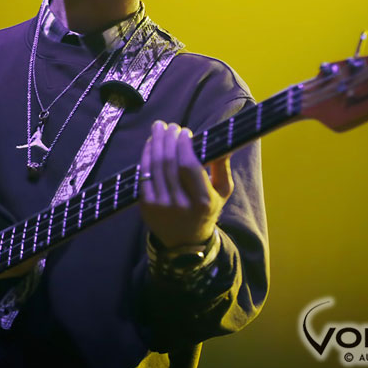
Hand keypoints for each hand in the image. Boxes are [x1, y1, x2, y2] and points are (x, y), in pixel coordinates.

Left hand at [139, 121, 233, 247]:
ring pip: (154, 166)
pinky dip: (145, 156)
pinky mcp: (146, 206)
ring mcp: (161, 205)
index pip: (188, 165)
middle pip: (169, 162)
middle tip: (170, 125)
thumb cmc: (206, 209)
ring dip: (155, 142)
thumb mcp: (222, 192)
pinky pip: (144, 175)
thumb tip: (223, 141)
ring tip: (158, 128)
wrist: (185, 241)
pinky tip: (150, 144)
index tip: (185, 132)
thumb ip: (222, 166)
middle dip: (168, 139)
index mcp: (203, 201)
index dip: (184, 145)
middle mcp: (180, 204)